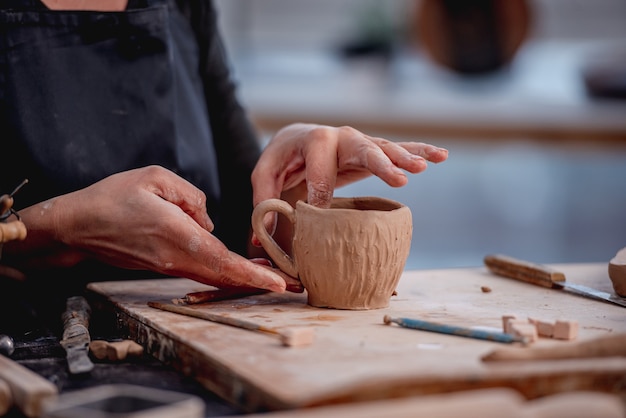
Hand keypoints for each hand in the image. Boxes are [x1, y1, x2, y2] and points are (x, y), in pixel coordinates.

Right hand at [5, 166, 300, 292]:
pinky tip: (238, 269)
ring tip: (272, 276)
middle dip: (258, 282)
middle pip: (224, 275)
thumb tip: (208, 221)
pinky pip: (200, 272)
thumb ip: (191, 197)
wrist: (79, 225)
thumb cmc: (114, 197)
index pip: (222, 258)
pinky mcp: (163, 266)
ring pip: (214, 276)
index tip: (277, 282)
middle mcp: (175, 257)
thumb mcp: (156, 178)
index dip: (252, 273)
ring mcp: (168, 266)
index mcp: (176, 233)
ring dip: (243, 279)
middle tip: (290, 286)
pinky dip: (223, 273)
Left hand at [251, 123, 447, 234]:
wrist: (295, 138)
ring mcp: (358, 142)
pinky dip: (419, 150)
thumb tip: (263, 241)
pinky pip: (398, 149)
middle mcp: (339, 136)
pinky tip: (440, 155)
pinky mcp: (371, 150)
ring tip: (426, 166)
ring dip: (406, 157)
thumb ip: (264, 203)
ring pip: (385, 148)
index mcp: (312, 140)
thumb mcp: (265, 176)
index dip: (321, 196)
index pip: (320, 172)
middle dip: (381, 163)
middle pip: (362, 148)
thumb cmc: (281, 159)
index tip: (320, 214)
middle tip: (401, 177)